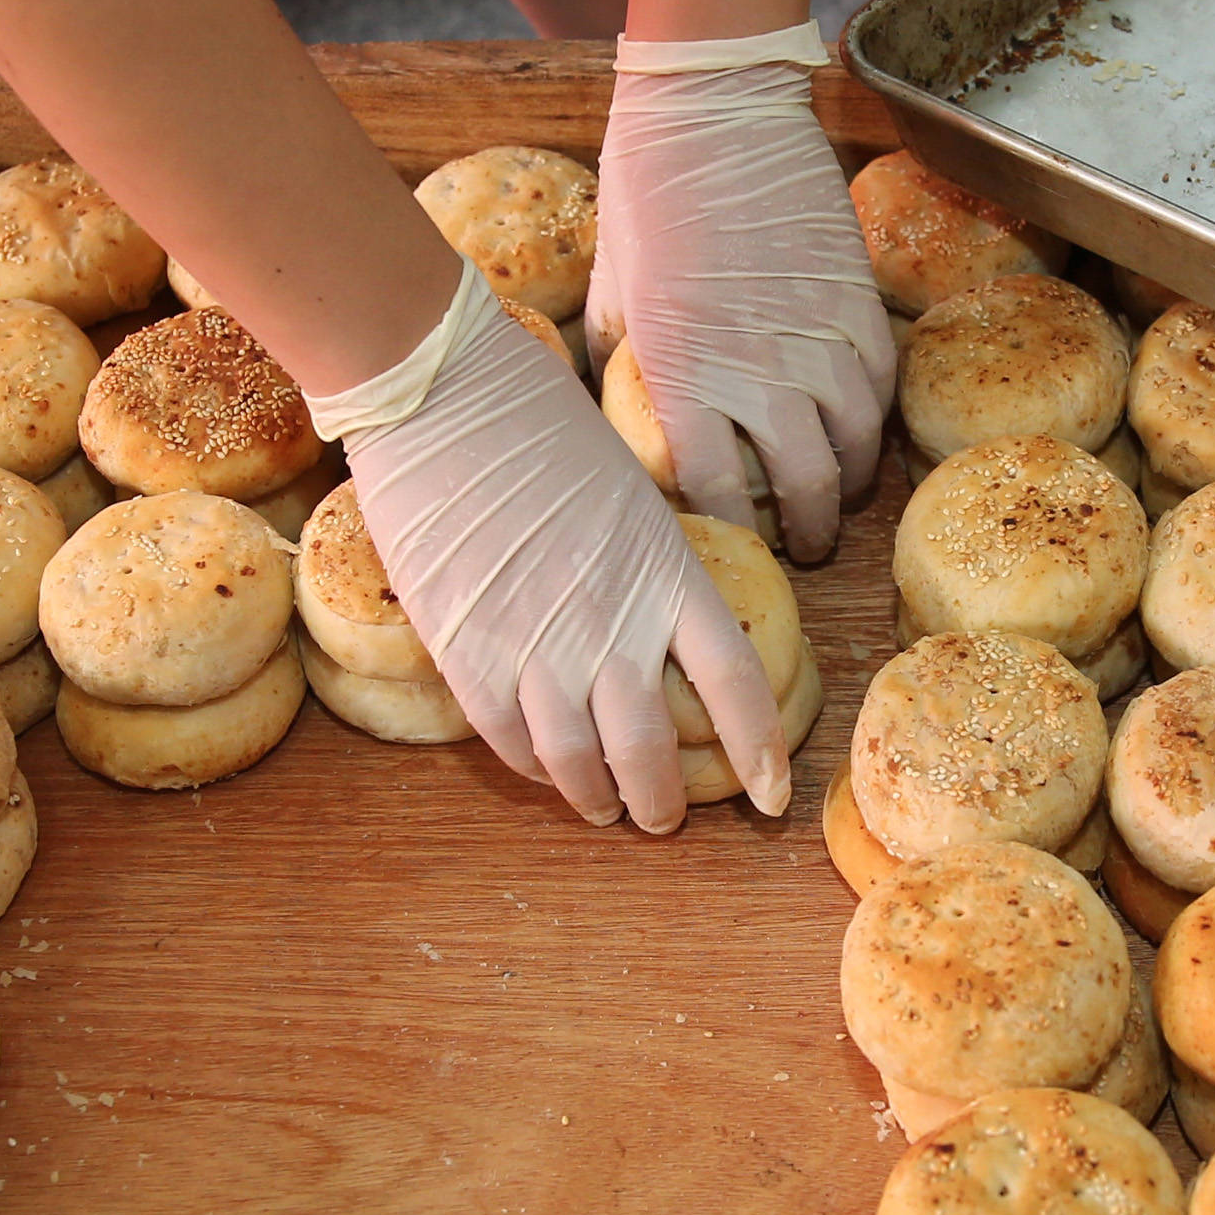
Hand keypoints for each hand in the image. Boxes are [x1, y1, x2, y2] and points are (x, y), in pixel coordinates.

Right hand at [313, 266, 788, 831]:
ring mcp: (539, 646)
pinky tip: (544, 773)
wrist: (443, 397)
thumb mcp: (630, 497)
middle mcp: (613, 625)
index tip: (771, 797)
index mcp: (669, 577)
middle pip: (655, 751)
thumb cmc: (539, 427)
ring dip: (599, 800)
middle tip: (664, 818)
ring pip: (583, 764)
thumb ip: (648, 572)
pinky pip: (511, 742)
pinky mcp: (469, 654)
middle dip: (665, 801)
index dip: (760, 753)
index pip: (737, 687)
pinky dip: (535, 770)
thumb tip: (658, 629)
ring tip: (605, 811)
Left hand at [588, 26, 897, 563]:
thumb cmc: (644, 192)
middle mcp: (761, 367)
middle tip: (805, 546)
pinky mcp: (860, 299)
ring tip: (840, 495)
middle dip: (810, 531)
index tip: (731, 539)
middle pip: (807, 485)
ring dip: (853, 483)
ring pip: (859, 444)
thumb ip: (623, 364)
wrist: (713, 108)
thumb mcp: (611, 290)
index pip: (718, 491)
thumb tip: (624, 418)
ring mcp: (820, 334)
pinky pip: (883, 383)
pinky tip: (860, 427)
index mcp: (685, 372)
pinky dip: (877, 417)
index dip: (729, 527)